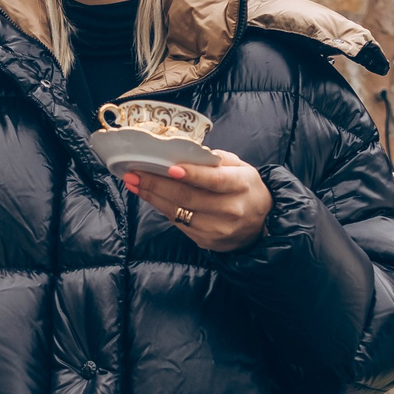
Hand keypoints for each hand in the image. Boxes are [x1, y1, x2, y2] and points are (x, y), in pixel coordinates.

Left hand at [127, 151, 271, 251]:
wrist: (259, 224)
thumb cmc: (245, 188)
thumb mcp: (241, 167)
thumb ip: (217, 160)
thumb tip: (186, 153)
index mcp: (241, 185)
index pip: (214, 180)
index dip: (192, 174)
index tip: (169, 168)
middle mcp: (230, 209)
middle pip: (188, 197)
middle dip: (157, 184)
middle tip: (134, 173)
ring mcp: (217, 229)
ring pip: (178, 212)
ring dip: (152, 197)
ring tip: (134, 183)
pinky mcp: (206, 241)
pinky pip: (178, 222)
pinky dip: (161, 208)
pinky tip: (149, 196)